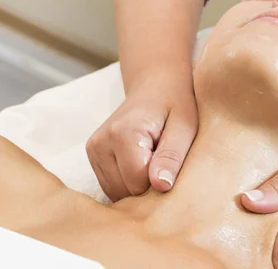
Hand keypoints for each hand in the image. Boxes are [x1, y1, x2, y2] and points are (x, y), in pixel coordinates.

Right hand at [86, 76, 197, 201]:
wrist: (155, 87)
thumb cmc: (175, 106)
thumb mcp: (184, 128)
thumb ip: (171, 157)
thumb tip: (161, 186)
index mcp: (124, 133)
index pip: (138, 183)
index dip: (160, 182)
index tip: (173, 165)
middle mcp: (101, 142)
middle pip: (125, 190)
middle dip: (148, 186)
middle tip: (164, 162)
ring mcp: (93, 150)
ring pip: (116, 192)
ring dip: (137, 186)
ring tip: (153, 161)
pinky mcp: (93, 156)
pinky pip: (110, 186)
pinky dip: (127, 183)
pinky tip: (142, 165)